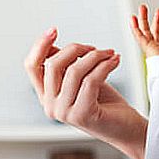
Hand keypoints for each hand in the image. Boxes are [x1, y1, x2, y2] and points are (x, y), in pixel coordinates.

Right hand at [24, 27, 147, 158]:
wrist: (127, 128)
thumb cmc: (106, 103)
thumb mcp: (81, 79)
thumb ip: (65, 66)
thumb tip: (50, 45)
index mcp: (46, 96)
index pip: (31, 66)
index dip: (39, 45)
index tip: (54, 30)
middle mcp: (50, 107)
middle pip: (53, 65)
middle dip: (76, 49)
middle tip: (96, 48)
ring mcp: (64, 113)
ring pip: (74, 70)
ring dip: (96, 56)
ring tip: (110, 54)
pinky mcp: (82, 115)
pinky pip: (91, 80)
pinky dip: (106, 65)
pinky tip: (115, 60)